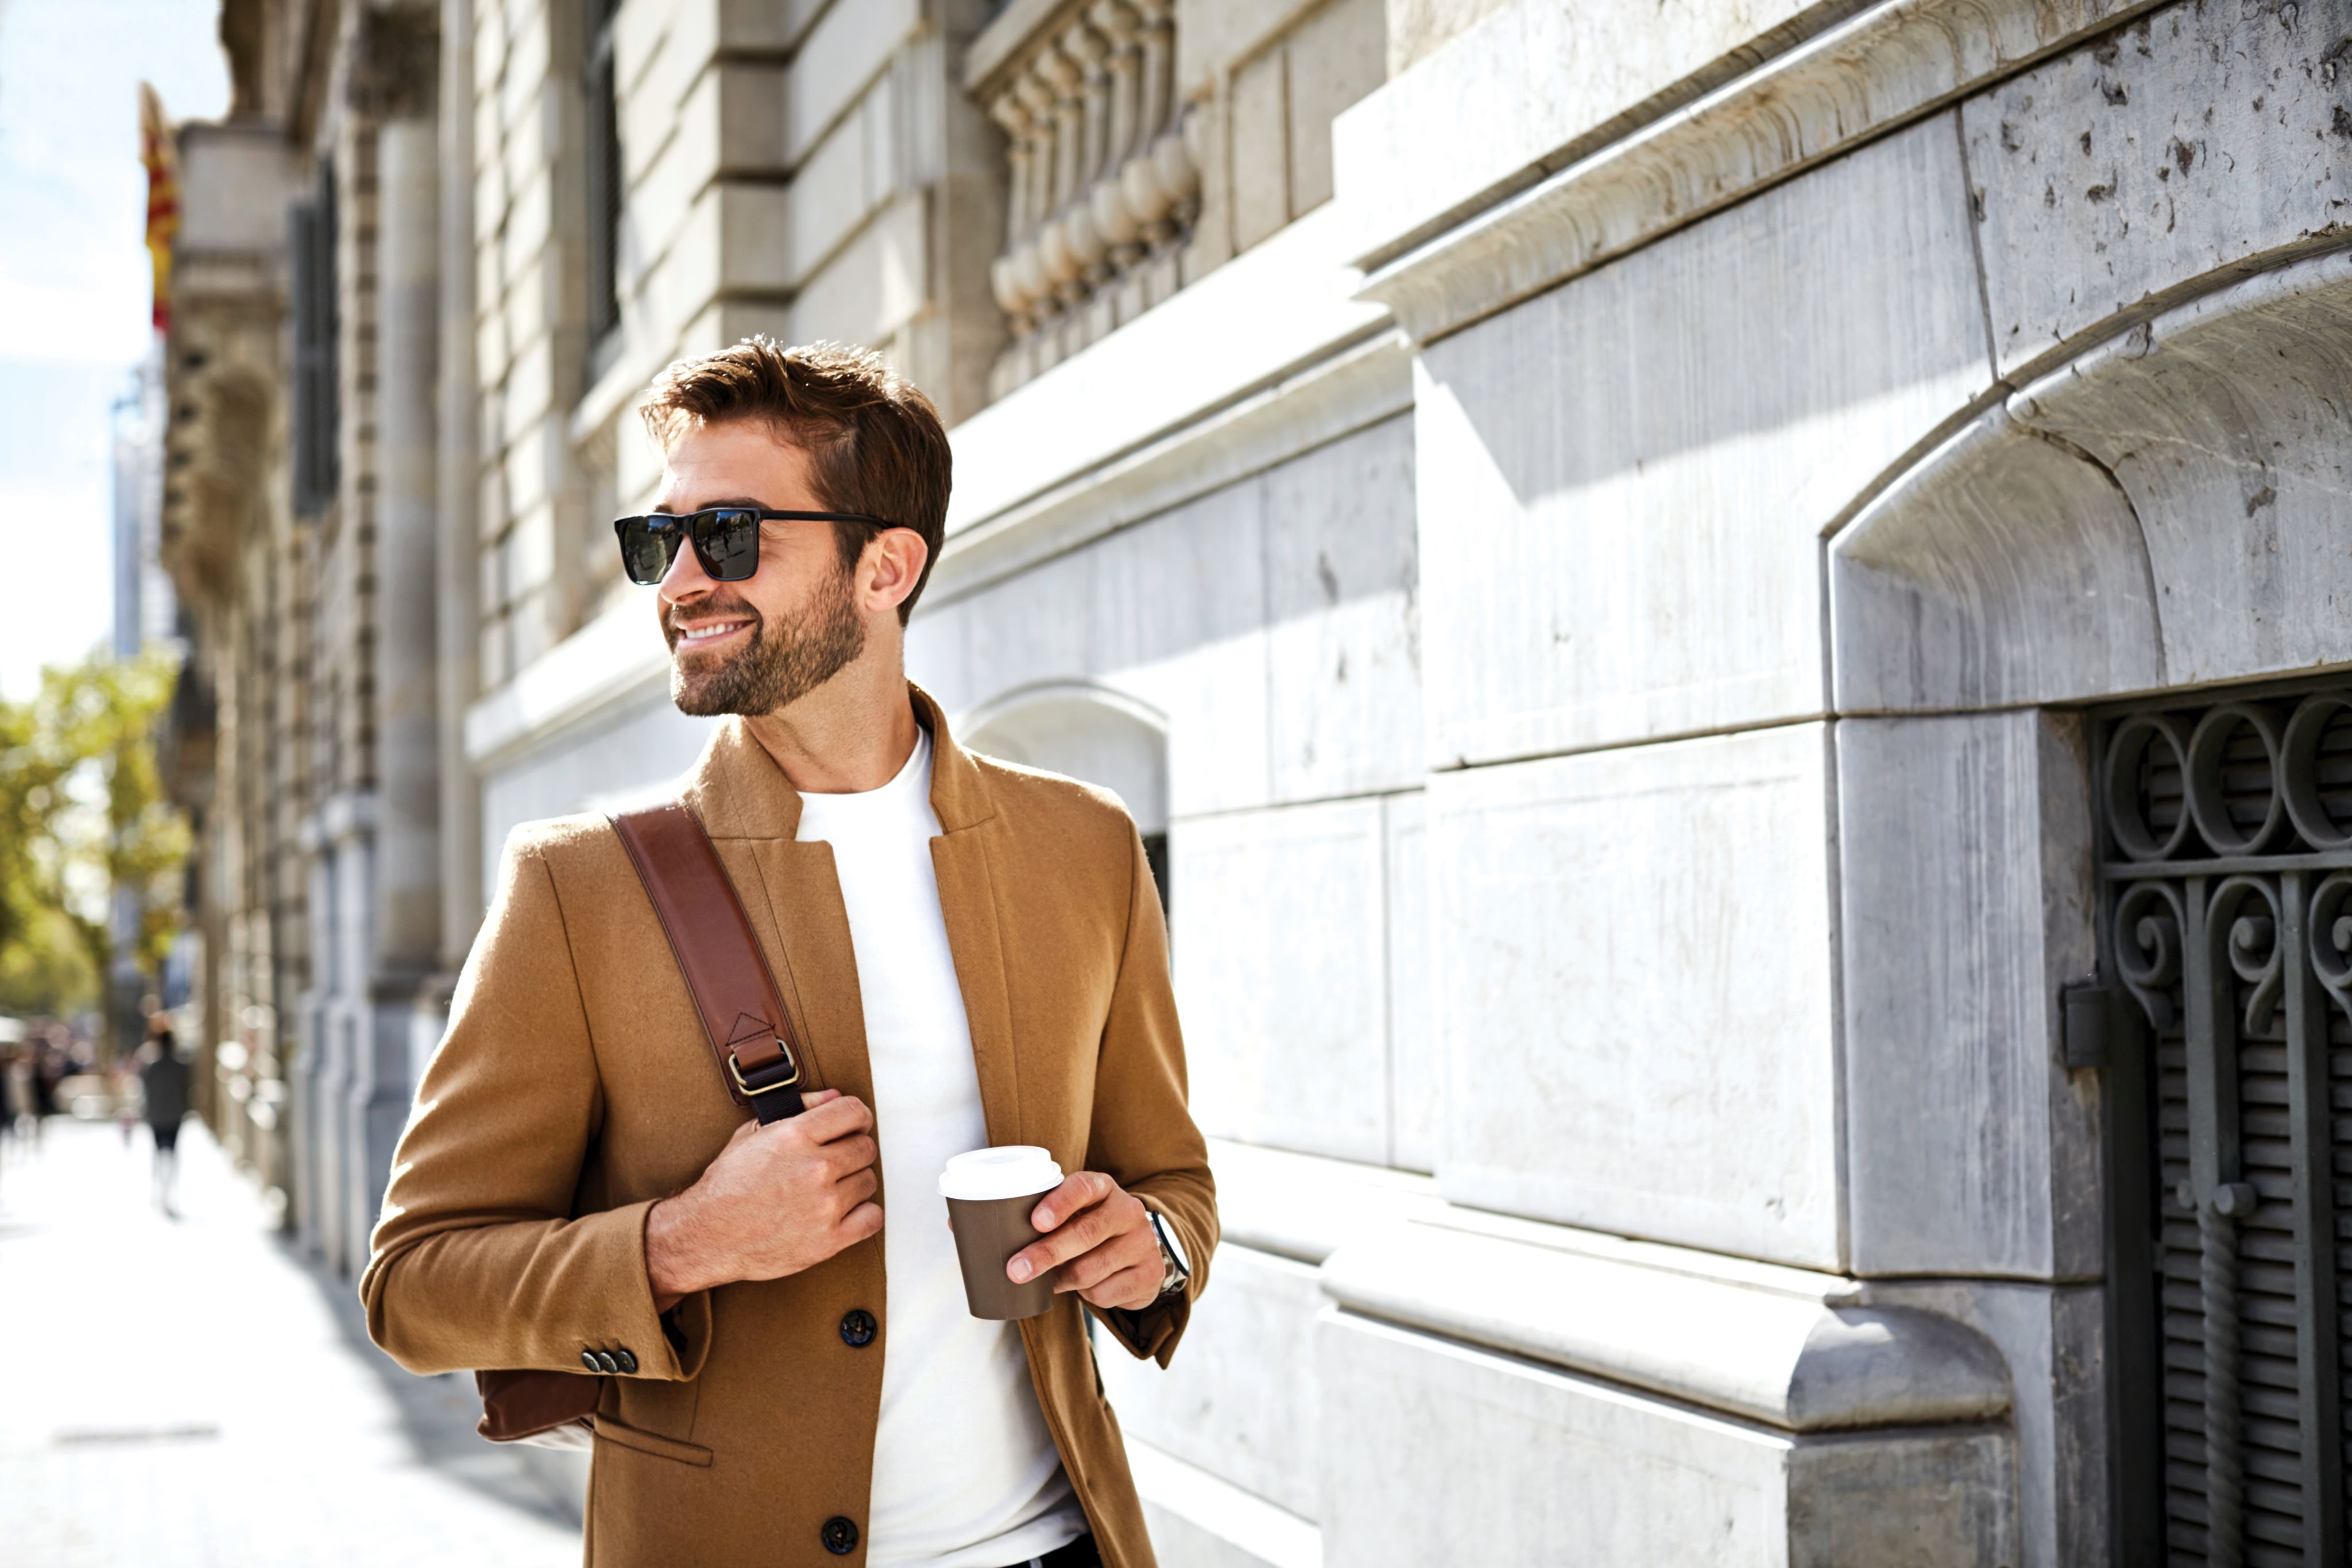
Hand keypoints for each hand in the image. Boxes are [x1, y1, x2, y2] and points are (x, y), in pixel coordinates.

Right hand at [645, 1089, 881, 1309]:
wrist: (708, 1236)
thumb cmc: (728, 1185)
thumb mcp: (752, 1134)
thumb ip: (799, 1109)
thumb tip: (835, 1097)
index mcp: (795, 1136)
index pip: (855, 1112)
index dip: (856, 1118)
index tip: (852, 1127)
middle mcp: (815, 1168)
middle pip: (866, 1147)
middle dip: (852, 1151)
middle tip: (834, 1162)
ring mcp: (825, 1206)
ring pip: (869, 1181)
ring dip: (854, 1184)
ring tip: (828, 1190)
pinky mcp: (829, 1240)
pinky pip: (872, 1218)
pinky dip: (862, 1215)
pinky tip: (842, 1213)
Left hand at [1008, 1171, 1165, 1312]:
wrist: (1137, 1251)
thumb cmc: (1091, 1229)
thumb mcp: (1074, 1214)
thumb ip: (1049, 1219)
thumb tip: (1006, 1243)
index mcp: (1104, 1187)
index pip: (1083, 1187)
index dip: (1059, 1203)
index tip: (1036, 1222)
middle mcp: (1128, 1210)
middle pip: (1086, 1233)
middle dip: (1047, 1253)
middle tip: (1017, 1270)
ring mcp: (1143, 1242)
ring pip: (1090, 1269)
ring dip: (1064, 1279)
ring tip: (1055, 1278)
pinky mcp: (1150, 1274)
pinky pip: (1104, 1293)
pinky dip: (1086, 1295)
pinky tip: (1086, 1287)